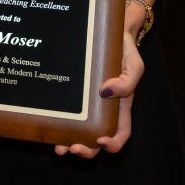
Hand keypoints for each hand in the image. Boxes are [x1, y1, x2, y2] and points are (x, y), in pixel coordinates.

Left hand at [57, 29, 143, 156]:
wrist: (108, 33)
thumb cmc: (124, 51)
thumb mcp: (133, 64)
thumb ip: (127, 81)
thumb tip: (107, 92)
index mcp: (120, 106)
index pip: (120, 132)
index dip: (113, 143)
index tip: (101, 142)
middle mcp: (103, 109)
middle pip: (97, 139)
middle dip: (87, 150)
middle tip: (73, 149)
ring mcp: (87, 104)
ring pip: (80, 132)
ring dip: (70, 143)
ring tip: (59, 148)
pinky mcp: (73, 96)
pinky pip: (68, 115)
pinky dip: (60, 125)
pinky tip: (50, 128)